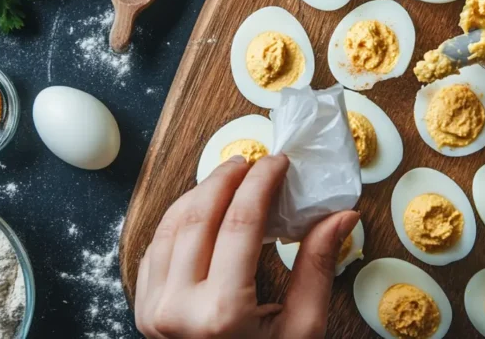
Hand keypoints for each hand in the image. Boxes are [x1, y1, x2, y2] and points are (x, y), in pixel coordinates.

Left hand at [135, 154, 359, 337]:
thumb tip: (341, 216)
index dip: (262, 184)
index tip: (278, 162)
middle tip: (253, 161)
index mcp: (221, 314)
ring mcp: (152, 311)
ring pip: (169, 226)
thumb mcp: (303, 331)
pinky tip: (202, 210)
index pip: (240, 223)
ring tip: (229, 178)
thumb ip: (317, 268)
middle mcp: (177, 309)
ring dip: (199, 194)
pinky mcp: (143, 311)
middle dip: (226, 178)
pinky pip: (154, 249)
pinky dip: (178, 221)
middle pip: (198, 216)